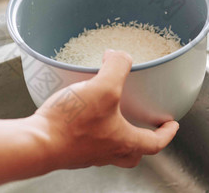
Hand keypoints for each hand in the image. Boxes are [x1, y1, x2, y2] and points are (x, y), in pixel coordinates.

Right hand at [30, 50, 178, 168]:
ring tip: (111, 116)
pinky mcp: (69, 148)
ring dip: (115, 135)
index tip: (172, 125)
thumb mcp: (103, 87)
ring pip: (110, 149)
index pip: (155, 143)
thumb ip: (118, 67)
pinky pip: (87, 142)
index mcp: (123, 141)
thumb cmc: (71, 124)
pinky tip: (83, 114)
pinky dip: (91, 130)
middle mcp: (107, 152)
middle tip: (144, 127)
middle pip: (133, 153)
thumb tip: (119, 55)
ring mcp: (87, 154)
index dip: (167, 133)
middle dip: (142, 141)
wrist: (36, 143)